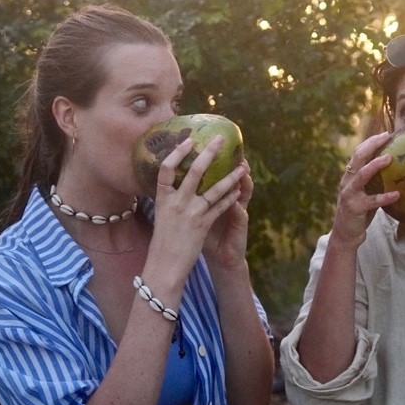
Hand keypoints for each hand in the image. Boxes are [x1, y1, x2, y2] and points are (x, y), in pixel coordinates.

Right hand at [150, 136, 242, 276]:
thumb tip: (173, 182)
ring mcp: (190, 213)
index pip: (166, 169)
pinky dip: (230, 198)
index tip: (188, 140)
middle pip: (194, 171)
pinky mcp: (203, 225)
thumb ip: (170, 199)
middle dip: (209, 153)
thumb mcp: (161, 215)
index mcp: (162, 198)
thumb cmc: (162, 241)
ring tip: (242, 167)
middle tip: (220, 139)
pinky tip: (238, 190)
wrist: (165, 265)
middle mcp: (176, 202)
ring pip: (214, 189)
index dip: (177, 152)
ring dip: (231, 177)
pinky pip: (220, 207)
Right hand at [332, 132, 400, 246]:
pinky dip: (384, 197)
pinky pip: (372, 201)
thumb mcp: (365, 194)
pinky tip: (397, 195)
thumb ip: (375, 182)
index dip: (370, 142)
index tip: (385, 133)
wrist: (345, 236)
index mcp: (349, 177)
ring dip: (375, 165)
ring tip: (389, 158)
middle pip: (357, 158)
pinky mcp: (354, 208)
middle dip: (371, 145)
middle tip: (387, 136)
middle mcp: (347, 182)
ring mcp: (349, 195)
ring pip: (361, 175)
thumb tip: (397, 171)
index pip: (358, 153)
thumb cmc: (359, 213)